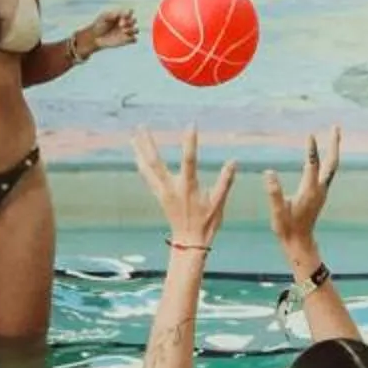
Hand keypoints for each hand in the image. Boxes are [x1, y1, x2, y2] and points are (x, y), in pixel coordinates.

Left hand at [78, 5, 138, 56]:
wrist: (95, 37)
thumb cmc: (98, 25)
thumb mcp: (103, 17)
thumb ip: (111, 14)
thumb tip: (119, 15)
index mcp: (121, 16)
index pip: (130, 12)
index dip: (128, 13)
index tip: (121, 17)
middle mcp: (125, 23)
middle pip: (134, 20)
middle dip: (129, 22)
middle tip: (120, 25)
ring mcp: (126, 32)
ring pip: (136, 30)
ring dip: (132, 30)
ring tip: (123, 31)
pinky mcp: (126, 41)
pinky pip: (134, 39)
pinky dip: (132, 39)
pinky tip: (125, 38)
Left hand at [132, 127, 236, 253]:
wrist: (189, 242)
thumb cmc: (206, 223)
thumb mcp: (219, 203)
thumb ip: (226, 181)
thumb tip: (234, 161)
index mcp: (188, 187)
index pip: (189, 160)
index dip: (190, 142)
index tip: (191, 125)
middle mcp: (172, 187)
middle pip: (156, 162)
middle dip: (148, 143)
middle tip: (141, 126)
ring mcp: (162, 191)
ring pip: (147, 168)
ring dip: (139, 151)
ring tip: (133, 135)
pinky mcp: (159, 195)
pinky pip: (146, 176)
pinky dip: (140, 163)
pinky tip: (137, 155)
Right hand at [264, 127, 341, 262]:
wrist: (299, 242)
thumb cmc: (287, 228)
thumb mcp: (277, 212)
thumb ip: (274, 192)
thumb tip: (269, 173)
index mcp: (310, 191)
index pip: (312, 165)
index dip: (312, 150)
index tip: (310, 135)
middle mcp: (320, 189)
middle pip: (332, 163)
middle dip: (334, 144)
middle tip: (336, 127)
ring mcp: (322, 191)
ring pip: (332, 167)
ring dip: (333, 150)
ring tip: (333, 135)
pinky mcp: (320, 194)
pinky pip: (327, 172)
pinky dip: (328, 159)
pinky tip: (325, 155)